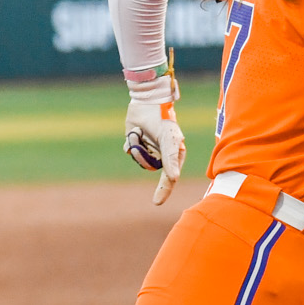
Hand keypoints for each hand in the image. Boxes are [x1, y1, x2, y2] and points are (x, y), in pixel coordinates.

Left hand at [124, 76, 185, 204]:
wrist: (148, 101)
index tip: (156, 203)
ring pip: (137, 159)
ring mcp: (148, 149)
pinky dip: (130, 141)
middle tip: (140, 138)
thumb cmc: (163, 120)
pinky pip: (129, 150)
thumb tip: (174, 178)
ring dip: (136, 145)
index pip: (169, 178)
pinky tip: (135, 130)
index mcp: (174, 155)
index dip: (163, 190)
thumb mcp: (169, 139)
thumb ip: (171, 159)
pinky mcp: (135, 142)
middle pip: (148, 167)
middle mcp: (161, 155)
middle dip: (142, 154)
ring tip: (139, 131)